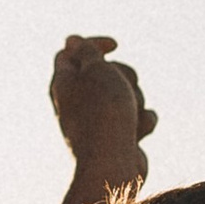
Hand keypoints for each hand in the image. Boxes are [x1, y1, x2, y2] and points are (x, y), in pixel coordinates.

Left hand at [49, 37, 155, 196]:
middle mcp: (77, 102)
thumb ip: (87, 52)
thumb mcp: (96, 70)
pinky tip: (136, 134)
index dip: (94, 44)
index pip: (71, 52)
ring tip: (129, 115)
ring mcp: (98, 121)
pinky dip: (141, 122)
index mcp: (63, 83)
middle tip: (121, 87)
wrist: (113, 162)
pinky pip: (139, 117)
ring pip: (129, 93)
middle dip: (124, 74)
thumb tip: (73, 41)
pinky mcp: (118, 136)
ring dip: (136, 99)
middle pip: (108, 71)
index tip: (115, 46)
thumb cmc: (103, 113)